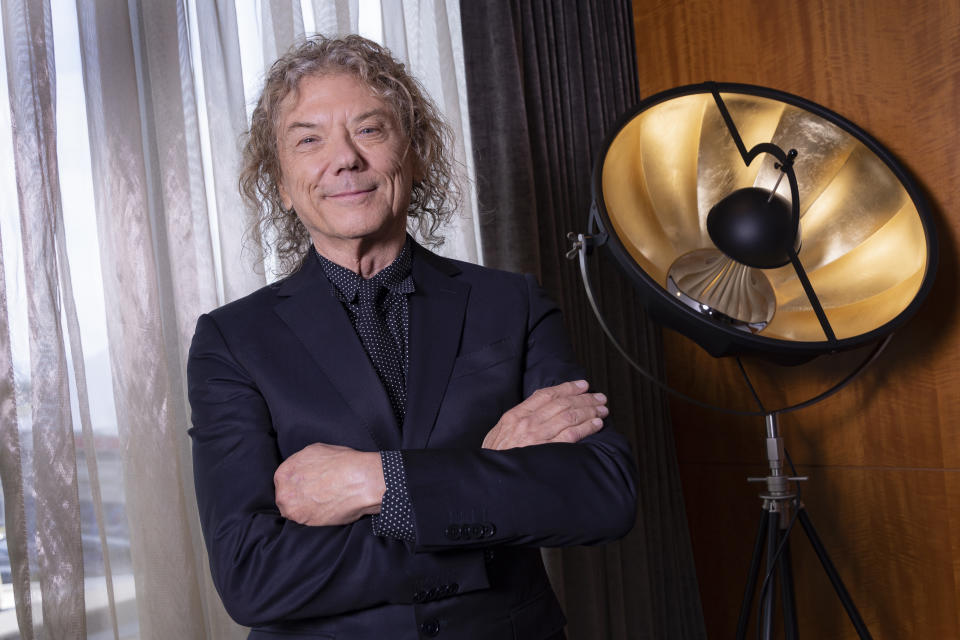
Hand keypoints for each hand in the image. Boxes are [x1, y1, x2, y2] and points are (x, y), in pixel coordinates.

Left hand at [274, 443, 385, 525]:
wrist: (359, 481)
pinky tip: (325, 509)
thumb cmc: (342, 463)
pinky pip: (304, 521)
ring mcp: (293, 509)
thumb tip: (301, 469)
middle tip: (314, 494)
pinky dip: (313, 517)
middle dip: (297, 496)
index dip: (296, 482)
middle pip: (286, 497)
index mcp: (284, 473)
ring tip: (321, 502)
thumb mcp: (315, 451)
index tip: (306, 485)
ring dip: (303, 508)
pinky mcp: (305, 523)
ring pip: (294, 511)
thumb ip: (301, 462)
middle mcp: (284, 492)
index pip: (283, 481)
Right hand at [481, 380, 607, 449]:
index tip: (582, 385)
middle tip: (599, 397)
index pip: (546, 395)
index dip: (567, 388)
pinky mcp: (547, 452)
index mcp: (514, 416)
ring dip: (590, 411)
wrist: (490, 481)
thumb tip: (535, 411)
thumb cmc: (494, 460)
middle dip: (584, 399)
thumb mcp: (497, 435)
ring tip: (602, 409)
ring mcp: (538, 438)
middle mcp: (527, 423)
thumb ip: (515, 422)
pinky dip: (587, 428)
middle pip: (562, 404)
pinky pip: (572, 435)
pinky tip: (597, 424)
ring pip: (570, 417)